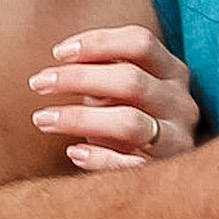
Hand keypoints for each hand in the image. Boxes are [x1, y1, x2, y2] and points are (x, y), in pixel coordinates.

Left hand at [28, 25, 201, 169]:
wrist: (163, 176)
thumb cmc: (131, 118)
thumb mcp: (124, 90)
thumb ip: (103, 70)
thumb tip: (62, 56)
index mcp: (173, 72)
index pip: (140, 42)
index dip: (98, 42)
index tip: (58, 52)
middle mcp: (180, 103)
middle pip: (130, 80)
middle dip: (78, 78)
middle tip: (38, 83)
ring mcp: (177, 140)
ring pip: (128, 122)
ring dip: (79, 118)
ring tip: (42, 119)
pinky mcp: (164, 173)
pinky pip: (129, 166)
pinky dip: (98, 158)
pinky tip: (73, 152)